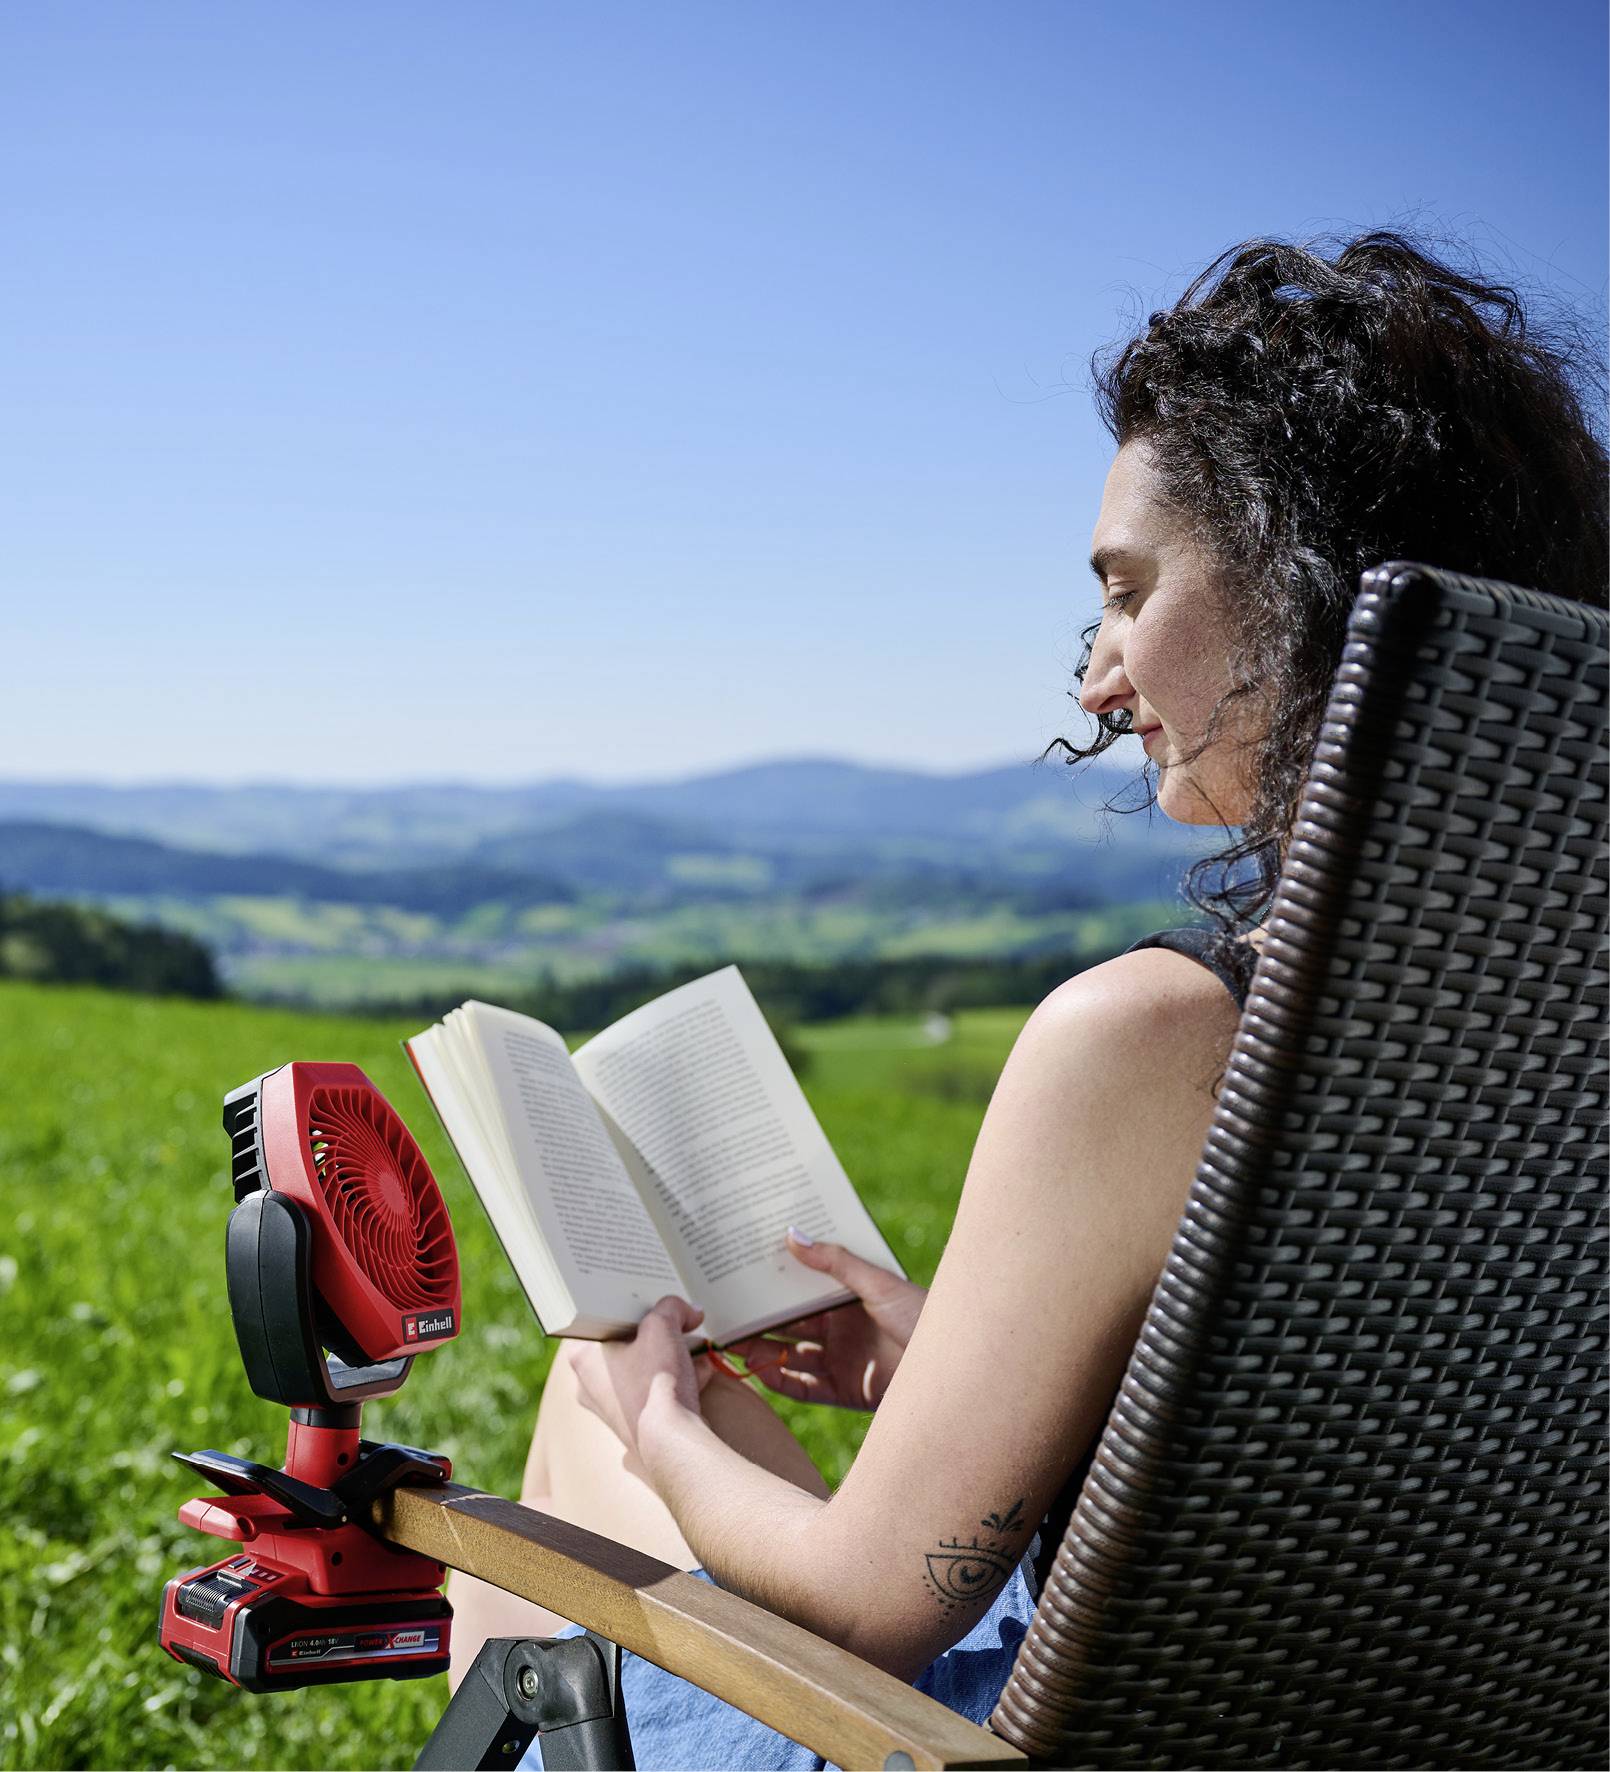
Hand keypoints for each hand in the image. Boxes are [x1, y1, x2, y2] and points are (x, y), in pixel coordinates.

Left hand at [570, 1296, 709, 1467]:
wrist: (672, 1442)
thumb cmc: (654, 1383)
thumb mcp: (663, 1327)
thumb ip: (674, 1307)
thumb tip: (689, 1310)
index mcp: (583, 1358)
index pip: (602, 1318)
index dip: (630, 1303)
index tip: (651, 1297)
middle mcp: (590, 1384)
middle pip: (626, 1343)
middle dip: (658, 1331)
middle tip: (679, 1319)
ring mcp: (611, 1408)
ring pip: (642, 1367)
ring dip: (671, 1354)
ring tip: (695, 1343)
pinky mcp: (634, 1423)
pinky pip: (654, 1391)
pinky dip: (676, 1379)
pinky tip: (702, 1370)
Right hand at [723, 1230, 927, 1409]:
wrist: (952, 1367)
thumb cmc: (922, 1314)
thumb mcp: (878, 1282)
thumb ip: (835, 1262)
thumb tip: (792, 1234)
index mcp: (849, 1299)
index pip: (803, 1290)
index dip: (775, 1285)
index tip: (743, 1275)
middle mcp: (842, 1330)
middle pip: (791, 1326)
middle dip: (760, 1320)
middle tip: (726, 1314)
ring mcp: (843, 1361)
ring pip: (792, 1356)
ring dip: (763, 1351)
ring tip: (732, 1344)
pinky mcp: (847, 1391)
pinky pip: (805, 1389)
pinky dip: (781, 1382)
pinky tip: (759, 1373)